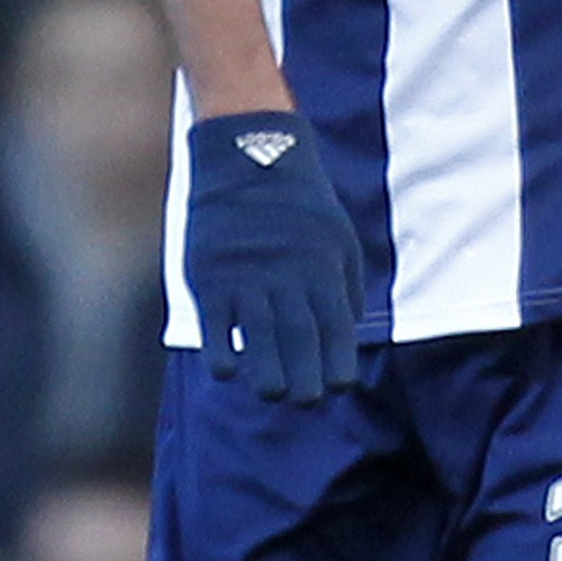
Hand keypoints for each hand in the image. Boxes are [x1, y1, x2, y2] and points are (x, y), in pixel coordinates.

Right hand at [182, 112, 370, 402]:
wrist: (248, 158)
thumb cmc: (299, 205)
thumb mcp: (337, 236)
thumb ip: (344, 284)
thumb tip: (350, 332)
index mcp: (323, 266)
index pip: (336, 326)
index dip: (338, 361)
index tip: (340, 388)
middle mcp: (287, 276)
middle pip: (300, 337)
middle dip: (306, 377)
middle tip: (307, 403)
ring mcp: (247, 277)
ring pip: (259, 336)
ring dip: (266, 372)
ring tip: (272, 394)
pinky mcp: (211, 277)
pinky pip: (216, 324)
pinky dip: (221, 350)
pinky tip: (228, 372)